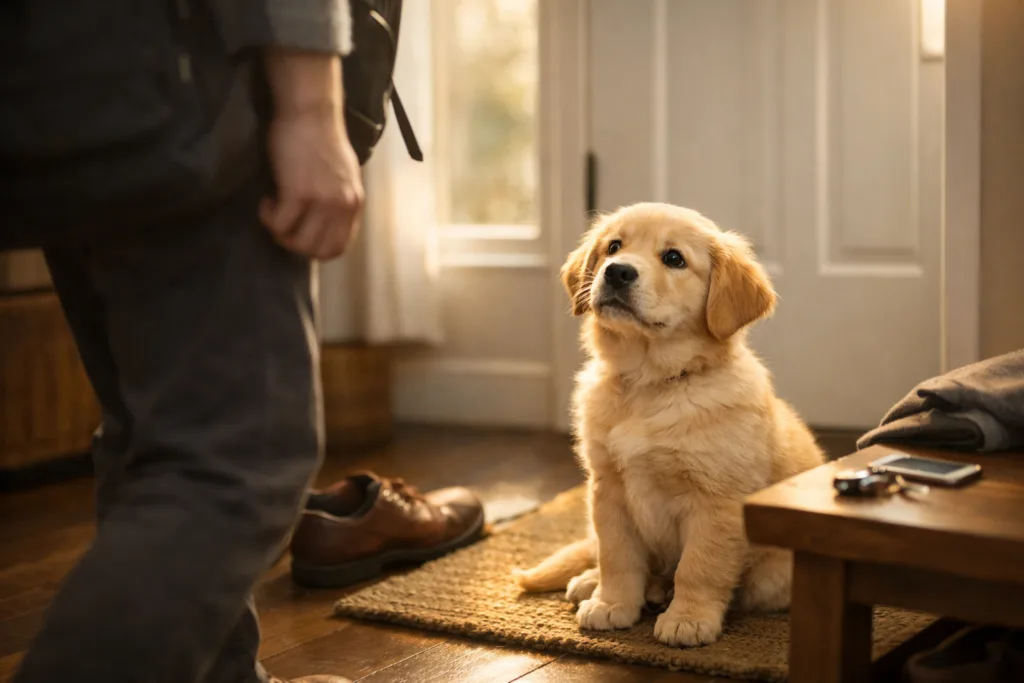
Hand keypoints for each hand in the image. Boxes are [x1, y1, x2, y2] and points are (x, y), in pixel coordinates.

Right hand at [260, 51, 364, 259]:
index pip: (339, 247)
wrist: (311, 112)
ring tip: (275, 209)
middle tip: (282, 223)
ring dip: (280, 231)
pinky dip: (268, 217)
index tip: (300, 233)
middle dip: (294, 243)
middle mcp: (343, 205)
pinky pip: (279, 224)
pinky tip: (267, 201)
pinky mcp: (299, 192)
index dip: (315, 249)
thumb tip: (325, 224)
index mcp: (355, 203)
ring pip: (297, 242)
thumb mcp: (344, 177)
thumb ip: (339, 201)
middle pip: (316, 250)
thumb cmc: (322, 139)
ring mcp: (322, 200)